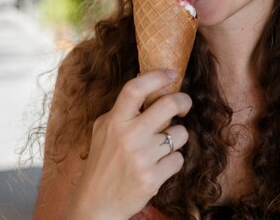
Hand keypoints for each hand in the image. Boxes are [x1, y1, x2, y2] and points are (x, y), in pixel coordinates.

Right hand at [65, 70, 191, 219]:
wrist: (96, 205)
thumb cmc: (102, 163)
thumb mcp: (104, 131)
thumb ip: (123, 110)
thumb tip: (147, 83)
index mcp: (114, 121)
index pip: (136, 88)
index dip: (157, 76)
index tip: (171, 73)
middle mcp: (128, 136)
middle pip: (169, 105)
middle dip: (184, 102)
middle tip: (184, 106)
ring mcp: (142, 157)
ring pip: (180, 134)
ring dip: (175, 137)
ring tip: (161, 146)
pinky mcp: (153, 177)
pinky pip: (178, 158)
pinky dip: (172, 161)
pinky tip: (158, 165)